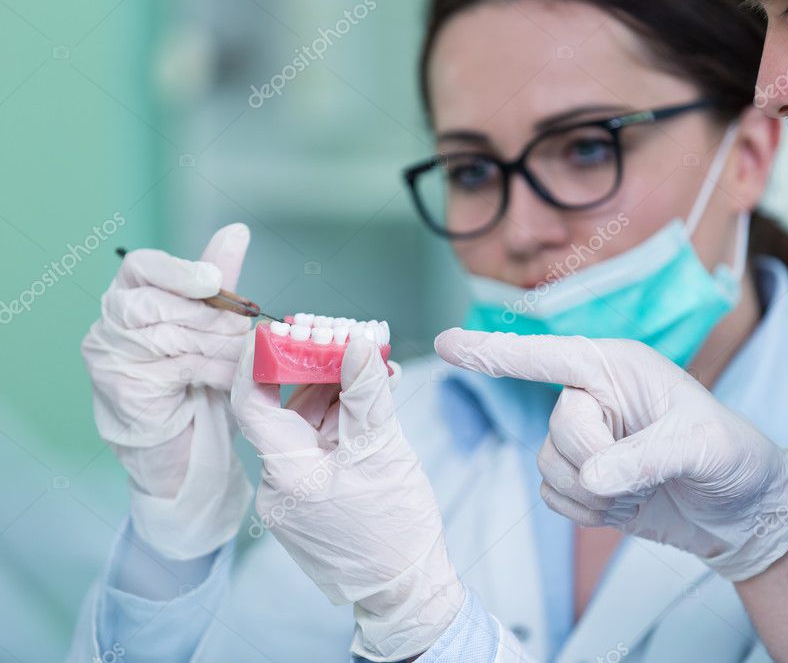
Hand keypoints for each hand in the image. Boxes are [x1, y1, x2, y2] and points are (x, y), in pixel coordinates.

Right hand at [81, 224, 253, 559]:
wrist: (177, 438)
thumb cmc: (190, 373)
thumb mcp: (207, 321)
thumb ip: (216, 279)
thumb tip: (236, 231)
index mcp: (130, 294)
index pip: (140, 266)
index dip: (178, 271)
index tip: (212, 281)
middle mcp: (111, 322)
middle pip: (157, 304)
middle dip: (211, 317)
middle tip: (245, 329)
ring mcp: (111, 357)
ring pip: (173, 337)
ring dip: (219, 346)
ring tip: (245, 353)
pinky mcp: (125, 389)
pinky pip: (180, 370)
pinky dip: (215, 370)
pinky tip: (233, 375)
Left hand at [231, 336, 463, 661]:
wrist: (406, 588)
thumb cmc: (394, 529)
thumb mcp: (383, 450)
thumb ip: (366, 393)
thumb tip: (357, 343)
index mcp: (287, 472)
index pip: (251, 401)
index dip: (260, 358)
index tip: (278, 328)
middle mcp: (278, 483)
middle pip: (286, 408)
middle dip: (317, 370)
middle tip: (346, 339)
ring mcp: (293, 493)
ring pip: (306, 426)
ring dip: (337, 393)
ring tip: (374, 368)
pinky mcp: (310, 497)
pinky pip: (318, 446)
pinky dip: (341, 421)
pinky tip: (370, 400)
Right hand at [435, 330, 787, 581]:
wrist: (741, 512)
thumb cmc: (733, 457)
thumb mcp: (703, 446)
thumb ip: (646, 456)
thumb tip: (594, 475)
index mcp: (618, 367)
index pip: (548, 356)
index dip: (494, 351)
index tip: (446, 343)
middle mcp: (594, 397)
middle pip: (556, 428)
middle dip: (597, 460)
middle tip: (646, 471)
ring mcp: (585, 440)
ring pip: (548, 466)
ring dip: (594, 492)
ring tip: (642, 488)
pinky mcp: (583, 479)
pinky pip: (554, 498)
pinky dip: (588, 512)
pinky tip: (627, 505)